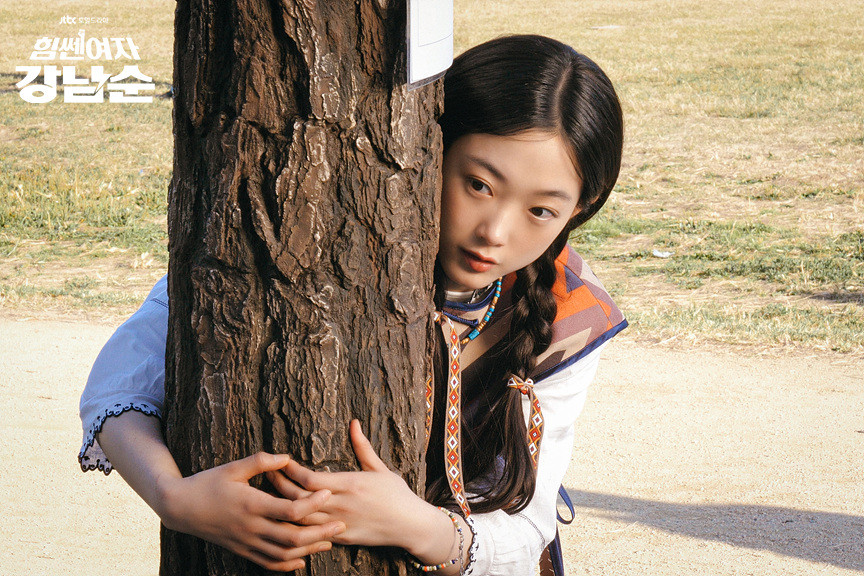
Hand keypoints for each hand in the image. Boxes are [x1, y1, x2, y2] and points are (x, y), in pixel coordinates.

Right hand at [159, 452, 345, 571]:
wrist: (180, 507)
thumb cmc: (208, 482)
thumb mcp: (233, 467)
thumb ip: (261, 462)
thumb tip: (288, 458)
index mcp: (252, 504)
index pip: (290, 509)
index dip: (312, 503)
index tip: (328, 493)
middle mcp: (251, 527)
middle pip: (292, 537)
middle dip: (320, 532)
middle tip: (341, 524)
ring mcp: (246, 542)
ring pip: (283, 553)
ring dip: (309, 549)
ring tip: (329, 541)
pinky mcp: (242, 550)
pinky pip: (268, 563)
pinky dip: (287, 564)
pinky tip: (302, 560)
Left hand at [266, 420, 428, 549]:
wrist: (410, 525)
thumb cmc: (397, 494)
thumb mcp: (380, 468)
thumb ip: (362, 447)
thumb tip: (353, 423)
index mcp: (351, 484)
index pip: (311, 479)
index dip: (292, 471)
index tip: (281, 461)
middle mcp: (342, 506)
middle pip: (301, 498)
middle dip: (281, 486)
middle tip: (268, 474)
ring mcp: (340, 525)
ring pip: (302, 519)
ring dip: (284, 507)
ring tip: (270, 496)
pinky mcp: (341, 539)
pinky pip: (313, 534)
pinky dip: (298, 526)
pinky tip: (287, 518)